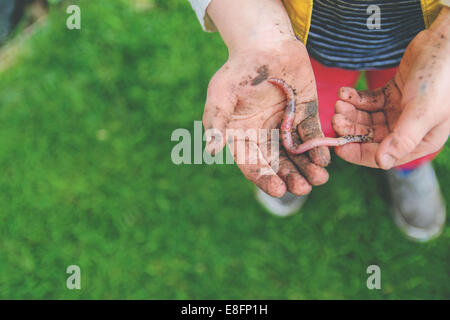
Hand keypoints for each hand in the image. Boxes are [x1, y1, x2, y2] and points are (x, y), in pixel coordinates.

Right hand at [204, 39, 329, 196]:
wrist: (265, 44)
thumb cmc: (239, 69)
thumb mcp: (221, 94)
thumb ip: (217, 122)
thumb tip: (212, 150)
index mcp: (243, 137)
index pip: (253, 164)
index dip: (264, 178)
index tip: (277, 189)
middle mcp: (265, 137)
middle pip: (278, 165)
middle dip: (291, 178)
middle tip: (303, 188)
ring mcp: (286, 128)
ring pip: (297, 155)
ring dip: (308, 169)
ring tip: (319, 179)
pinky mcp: (304, 116)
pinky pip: (312, 136)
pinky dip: (318, 149)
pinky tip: (324, 160)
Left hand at [332, 7, 449, 168]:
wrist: (445, 41)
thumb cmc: (441, 77)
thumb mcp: (423, 111)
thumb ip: (402, 139)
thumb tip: (382, 163)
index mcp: (421, 141)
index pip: (384, 155)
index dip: (359, 153)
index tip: (338, 147)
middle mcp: (409, 129)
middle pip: (371, 137)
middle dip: (351, 128)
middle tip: (335, 118)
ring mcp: (400, 111)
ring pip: (367, 118)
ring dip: (351, 112)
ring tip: (339, 102)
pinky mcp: (393, 94)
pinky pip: (369, 101)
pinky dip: (356, 98)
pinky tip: (344, 92)